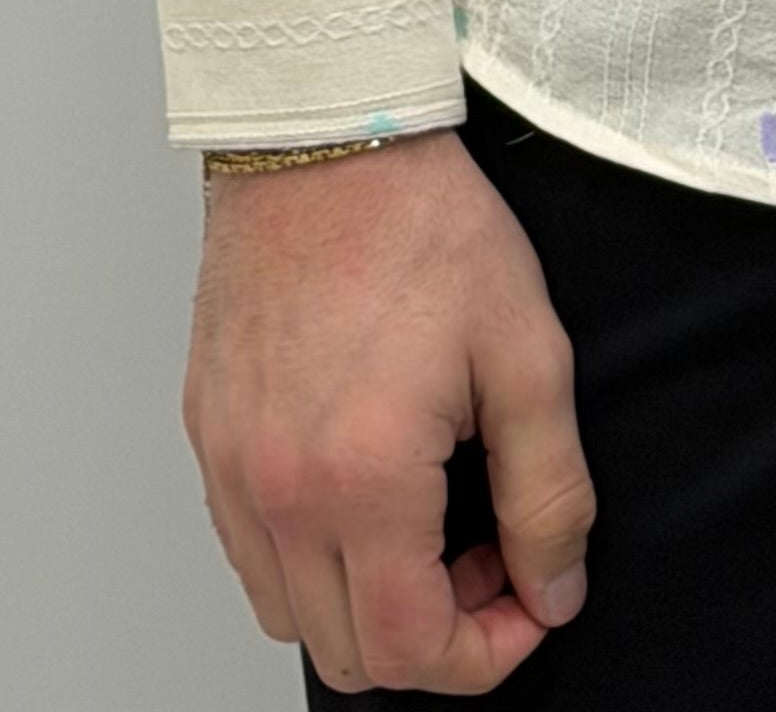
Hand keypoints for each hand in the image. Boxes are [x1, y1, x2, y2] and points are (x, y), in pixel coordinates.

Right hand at [184, 125, 596, 691]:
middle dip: (435, 633)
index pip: (413, 652)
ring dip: (367, 601)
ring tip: (431, 515)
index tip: (529, 600)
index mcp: (361, 480)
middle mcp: (278, 493)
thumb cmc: (422, 222)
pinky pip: (250, 553)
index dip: (487, 655)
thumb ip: (548, 489)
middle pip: (350, 654)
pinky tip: (366, 486)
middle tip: (489, 550)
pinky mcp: (207, 436)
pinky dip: (309, 557)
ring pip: (290, 615)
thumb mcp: (526, 350)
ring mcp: (230, 468)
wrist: (325, 134)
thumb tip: (554, 588)